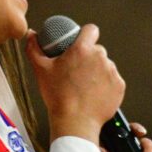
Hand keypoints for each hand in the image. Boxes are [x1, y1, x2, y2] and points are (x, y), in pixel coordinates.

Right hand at [25, 25, 124, 144]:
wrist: (75, 122)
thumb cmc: (58, 97)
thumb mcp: (41, 70)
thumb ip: (35, 49)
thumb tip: (31, 35)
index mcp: (82, 49)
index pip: (91, 30)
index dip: (86, 34)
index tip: (81, 42)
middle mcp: (100, 57)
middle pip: (97, 50)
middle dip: (89, 57)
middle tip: (77, 71)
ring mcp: (112, 71)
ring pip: (105, 65)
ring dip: (98, 71)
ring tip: (85, 85)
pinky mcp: (119, 85)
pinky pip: (113, 80)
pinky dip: (106, 85)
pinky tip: (94, 93)